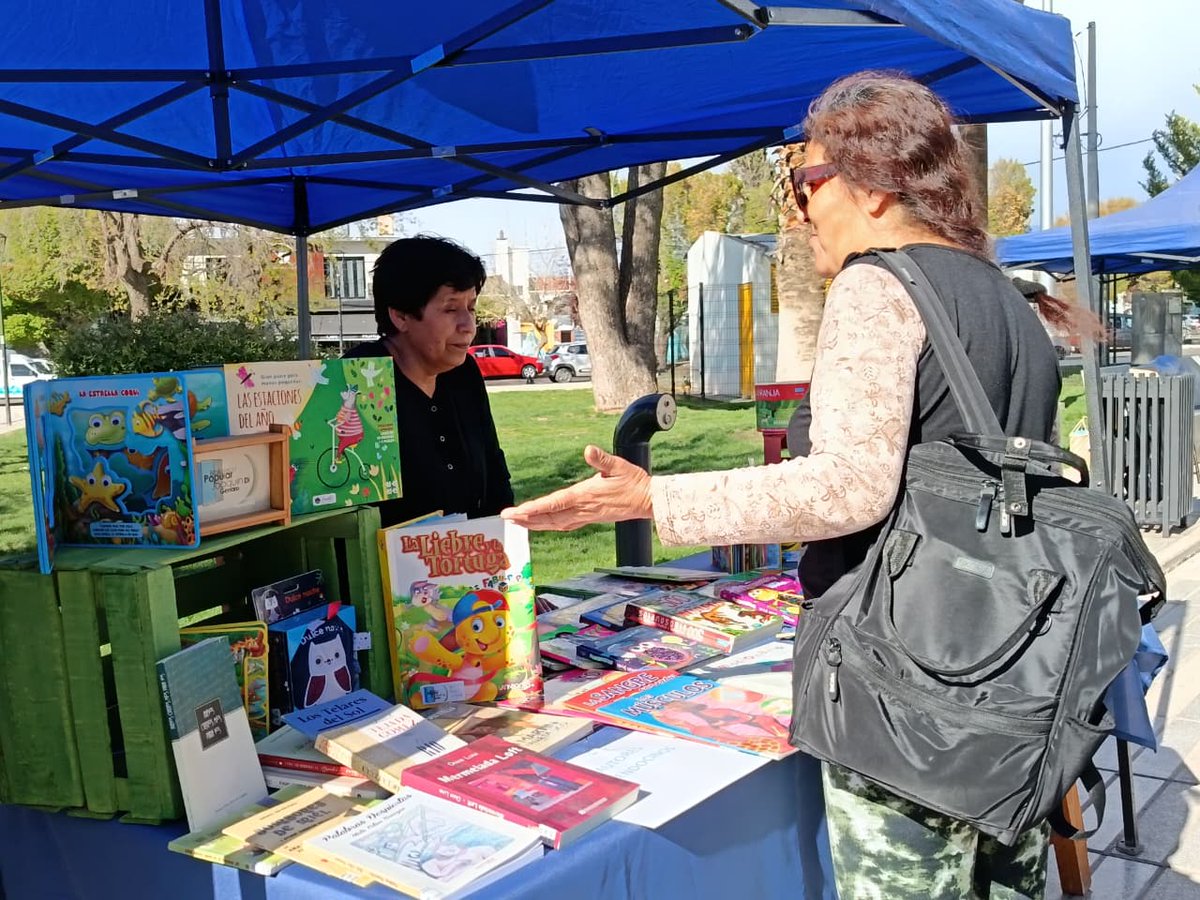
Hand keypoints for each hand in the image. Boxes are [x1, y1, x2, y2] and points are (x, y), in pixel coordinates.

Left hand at [501, 445, 652, 530]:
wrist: (649, 501)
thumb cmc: (635, 482)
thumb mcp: (619, 466)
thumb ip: (603, 459)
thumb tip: (589, 450)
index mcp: (586, 495)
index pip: (555, 503)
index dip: (535, 508)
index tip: (518, 511)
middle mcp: (583, 508)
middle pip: (549, 516)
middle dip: (527, 518)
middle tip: (507, 517)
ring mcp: (586, 515)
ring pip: (555, 523)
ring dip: (535, 523)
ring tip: (517, 522)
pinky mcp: (590, 518)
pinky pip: (565, 524)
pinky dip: (550, 525)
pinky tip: (542, 525)